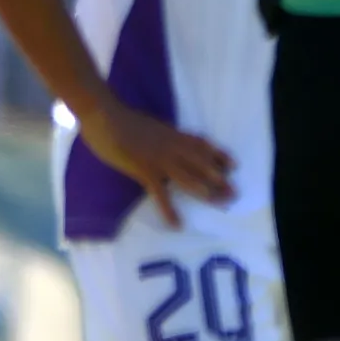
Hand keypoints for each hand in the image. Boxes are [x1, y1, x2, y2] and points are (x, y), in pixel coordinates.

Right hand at [74, 99, 234, 225]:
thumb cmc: (125, 120)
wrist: (106, 116)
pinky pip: (161, 194)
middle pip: (202, 165)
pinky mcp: (145, 171)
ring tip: (219, 203)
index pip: (203, 146)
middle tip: (234, 193)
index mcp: (175, 135)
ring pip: (190, 178)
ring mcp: (161, 160)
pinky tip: (177, 224)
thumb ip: (165, 135)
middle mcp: (174, 148)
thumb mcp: (153, 126)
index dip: (219, 156)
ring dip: (206, 192)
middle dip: (219, 179)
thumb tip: (172, 141)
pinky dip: (169, 210)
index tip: (234, 166)